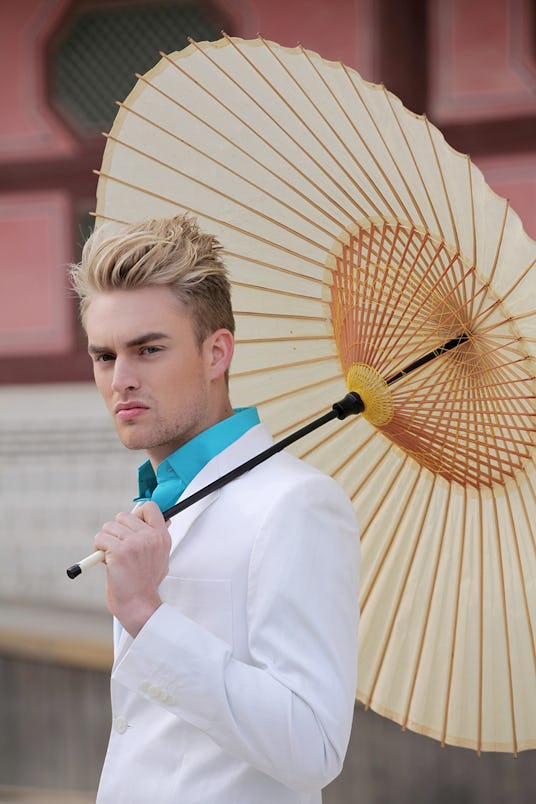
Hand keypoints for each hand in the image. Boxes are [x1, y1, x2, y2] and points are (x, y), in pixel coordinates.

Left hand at [94, 501, 170, 636]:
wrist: (138, 604)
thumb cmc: (146, 583)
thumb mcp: (161, 556)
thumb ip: (158, 537)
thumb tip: (164, 520)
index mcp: (162, 536)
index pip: (150, 507)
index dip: (137, 513)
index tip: (131, 526)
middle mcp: (150, 537)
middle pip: (124, 515)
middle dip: (116, 530)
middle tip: (118, 546)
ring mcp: (135, 543)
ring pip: (109, 526)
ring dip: (105, 539)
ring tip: (110, 555)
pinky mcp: (119, 551)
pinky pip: (100, 538)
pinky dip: (97, 547)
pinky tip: (104, 559)